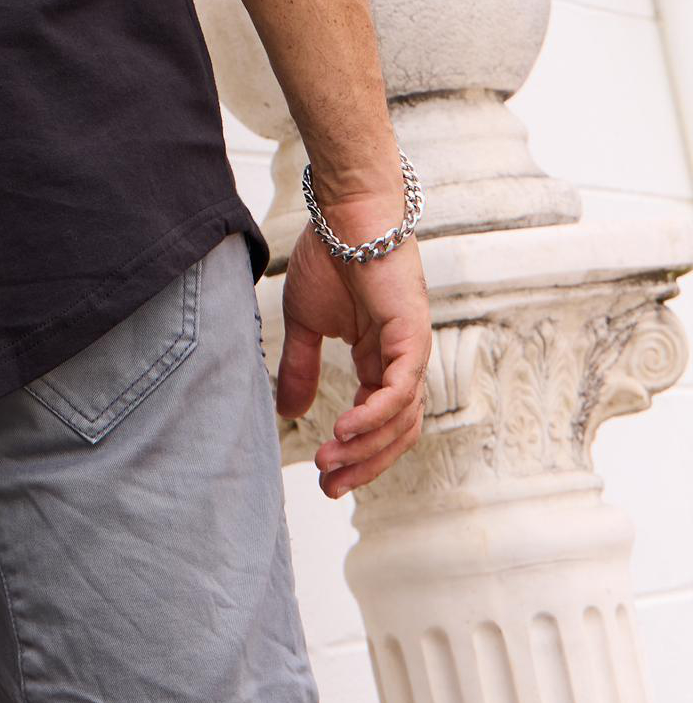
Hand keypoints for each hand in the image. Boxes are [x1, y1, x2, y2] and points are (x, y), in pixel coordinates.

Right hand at [274, 190, 431, 499]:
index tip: (324, 478)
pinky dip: (375, 414)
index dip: (355, 454)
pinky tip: (346, 429)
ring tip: (331, 461)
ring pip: (401, 419)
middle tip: (330, 488)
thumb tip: (289, 413)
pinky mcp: (412, 336)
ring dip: (366, 445)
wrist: (345, 215)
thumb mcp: (305, 324)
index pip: (378, 423)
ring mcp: (411, 350)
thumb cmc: (328, 258)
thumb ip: (300, 368)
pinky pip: (400, 389)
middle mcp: (402, 362)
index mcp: (380, 360)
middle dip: (363, 464)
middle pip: (395, 433)